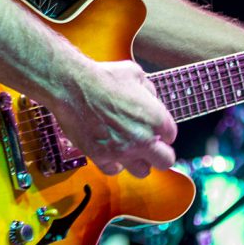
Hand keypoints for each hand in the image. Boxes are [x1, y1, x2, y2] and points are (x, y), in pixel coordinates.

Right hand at [49, 59, 177, 177]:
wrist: (73, 85)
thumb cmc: (103, 76)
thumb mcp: (134, 73)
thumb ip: (149, 90)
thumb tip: (150, 98)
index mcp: (155, 118)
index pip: (171, 134)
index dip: (162, 129)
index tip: (152, 126)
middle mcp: (143, 139)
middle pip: (165, 160)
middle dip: (159, 152)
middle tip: (149, 144)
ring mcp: (122, 151)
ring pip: (142, 171)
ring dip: (138, 161)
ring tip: (129, 149)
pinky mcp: (101, 157)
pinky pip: (114, 170)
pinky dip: (114, 162)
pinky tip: (110, 150)